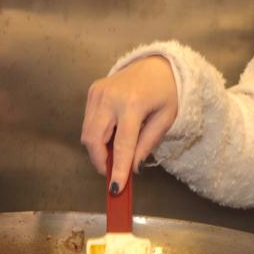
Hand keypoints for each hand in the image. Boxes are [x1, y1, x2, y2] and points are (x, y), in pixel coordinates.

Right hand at [81, 56, 177, 191]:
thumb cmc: (166, 92)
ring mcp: (98, 93)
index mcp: (133, 104)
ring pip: (87, 133)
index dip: (117, 168)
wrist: (157, 64)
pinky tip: (112, 134)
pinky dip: (97, 135)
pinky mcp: (92, 91)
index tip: (115, 188)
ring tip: (116, 153)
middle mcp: (110, 97)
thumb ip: (148, 143)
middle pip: (94, 140)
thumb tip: (132, 168)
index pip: (122, 144)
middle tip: (113, 172)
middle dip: (101, 161)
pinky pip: (88, 121)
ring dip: (98, 149)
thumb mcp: (166, 118)